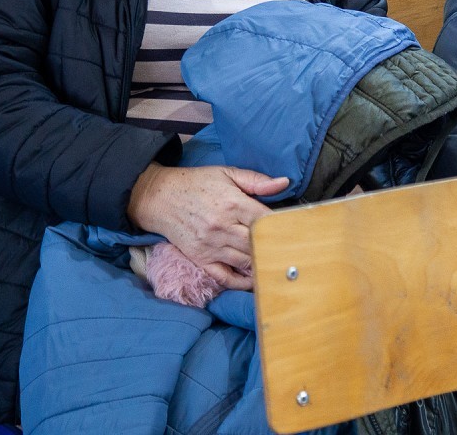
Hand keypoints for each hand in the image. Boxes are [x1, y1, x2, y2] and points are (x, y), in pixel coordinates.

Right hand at [127, 163, 289, 290]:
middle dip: (277, 247)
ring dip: (263, 265)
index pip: (266, 220)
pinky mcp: (200, 258)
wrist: (159, 197)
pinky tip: (255, 281)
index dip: (283, 225)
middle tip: (294, 252)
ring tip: (280, 266)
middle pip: (259, 243)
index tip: (298, 230)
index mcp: (233, 204)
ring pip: (246, 261)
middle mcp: (222, 227)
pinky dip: (241, 282)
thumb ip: (257, 180)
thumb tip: (284, 183)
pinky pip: (224, 276)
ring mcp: (211, 245)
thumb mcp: (227, 173)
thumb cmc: (197, 183)